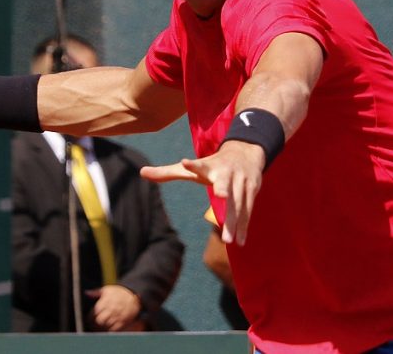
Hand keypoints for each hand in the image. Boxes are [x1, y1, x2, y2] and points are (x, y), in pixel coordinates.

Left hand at [85, 284, 143, 331]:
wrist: (134, 295)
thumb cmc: (119, 292)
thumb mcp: (107, 289)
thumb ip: (96, 292)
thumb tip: (86, 293)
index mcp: (105, 302)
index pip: (94, 312)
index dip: (90, 318)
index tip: (89, 320)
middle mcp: (111, 309)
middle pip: (100, 320)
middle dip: (95, 324)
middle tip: (93, 326)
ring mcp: (118, 316)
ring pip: (107, 326)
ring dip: (102, 328)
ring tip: (99, 328)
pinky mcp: (123, 321)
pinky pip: (115, 329)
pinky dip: (110, 330)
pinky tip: (108, 330)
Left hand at [141, 140, 264, 244]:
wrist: (246, 151)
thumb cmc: (213, 164)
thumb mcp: (192, 167)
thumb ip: (168, 172)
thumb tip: (141, 172)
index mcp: (208, 166)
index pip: (198, 165)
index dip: (192, 164)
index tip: (184, 162)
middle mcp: (225, 172)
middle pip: (223, 183)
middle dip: (223, 189)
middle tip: (221, 195)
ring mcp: (240, 180)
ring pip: (237, 202)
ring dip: (234, 221)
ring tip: (227, 240)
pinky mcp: (252, 188)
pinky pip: (247, 210)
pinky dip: (243, 226)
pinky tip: (240, 242)